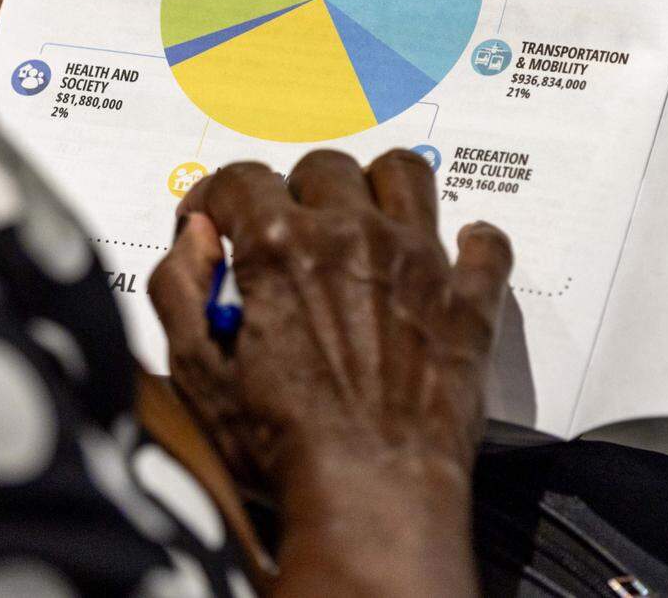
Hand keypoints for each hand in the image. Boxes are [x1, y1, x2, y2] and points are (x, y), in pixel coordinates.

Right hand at [149, 149, 512, 596]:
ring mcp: (418, 261)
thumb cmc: (283, 448)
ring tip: (365, 219)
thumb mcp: (197, 373)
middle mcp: (352, 235)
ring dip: (379, 187)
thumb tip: (193, 235)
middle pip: (323, 168)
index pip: (241, 180)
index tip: (214, 221)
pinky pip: (487, 245)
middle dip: (296, 192)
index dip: (216, 197)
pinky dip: (475, 242)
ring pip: (404, 173)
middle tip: (288, 235)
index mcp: (281, 248)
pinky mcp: (466, 300)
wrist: (372, 499)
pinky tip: (458, 251)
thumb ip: (180, 289)